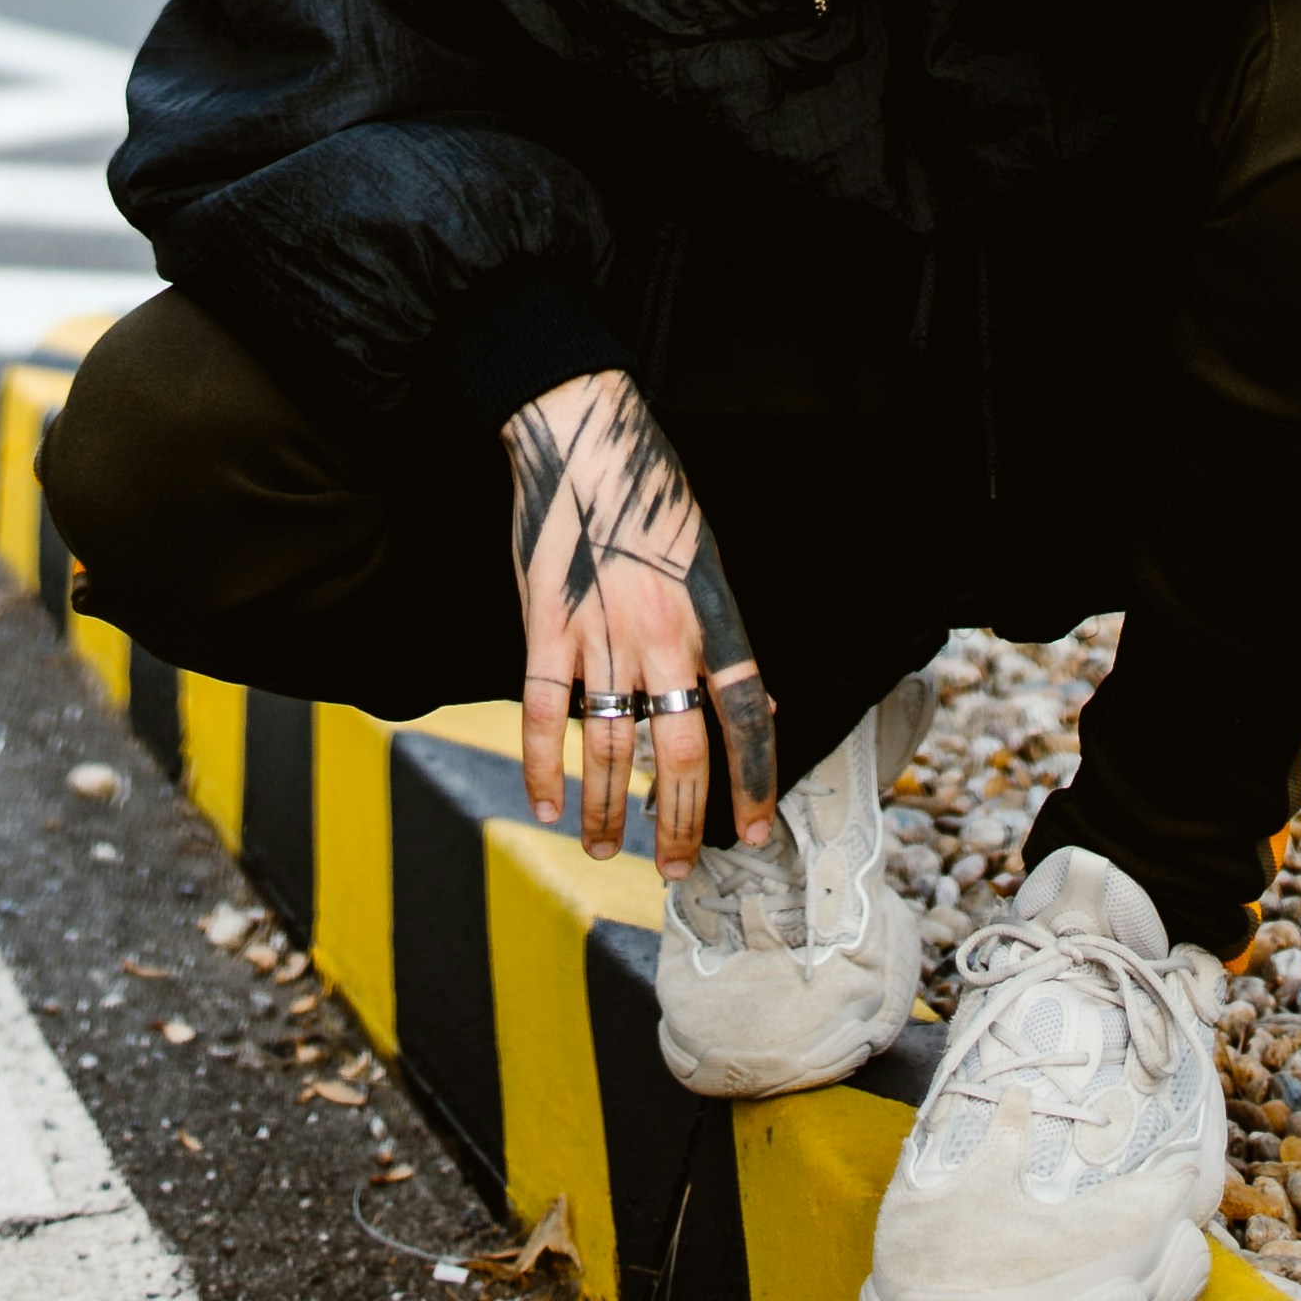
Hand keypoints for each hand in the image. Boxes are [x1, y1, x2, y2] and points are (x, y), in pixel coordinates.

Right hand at [504, 367, 778, 870]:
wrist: (583, 432)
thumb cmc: (651, 493)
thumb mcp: (706, 560)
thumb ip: (722, 637)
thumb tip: (758, 707)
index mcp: (710, 614)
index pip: (745, 715)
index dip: (754, 779)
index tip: (757, 829)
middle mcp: (662, 631)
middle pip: (678, 748)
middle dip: (678, 820)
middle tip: (673, 868)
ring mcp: (601, 629)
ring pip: (608, 744)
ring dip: (606, 808)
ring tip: (604, 850)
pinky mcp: (546, 623)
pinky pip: (545, 710)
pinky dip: (542, 765)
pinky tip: (545, 805)